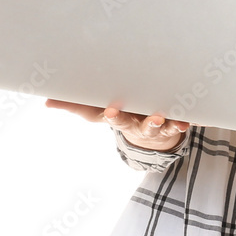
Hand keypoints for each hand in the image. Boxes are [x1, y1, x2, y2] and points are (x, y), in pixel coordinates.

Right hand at [44, 99, 189, 151]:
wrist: (149, 134)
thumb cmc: (121, 113)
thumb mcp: (97, 111)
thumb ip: (75, 104)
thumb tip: (45, 101)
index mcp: (119, 117)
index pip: (111, 118)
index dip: (112, 115)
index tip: (110, 110)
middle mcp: (136, 123)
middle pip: (134, 124)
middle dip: (133, 120)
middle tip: (132, 114)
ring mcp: (155, 124)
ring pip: (158, 126)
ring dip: (162, 124)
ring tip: (165, 120)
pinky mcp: (172, 123)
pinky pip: (179, 124)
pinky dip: (184, 123)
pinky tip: (189, 120)